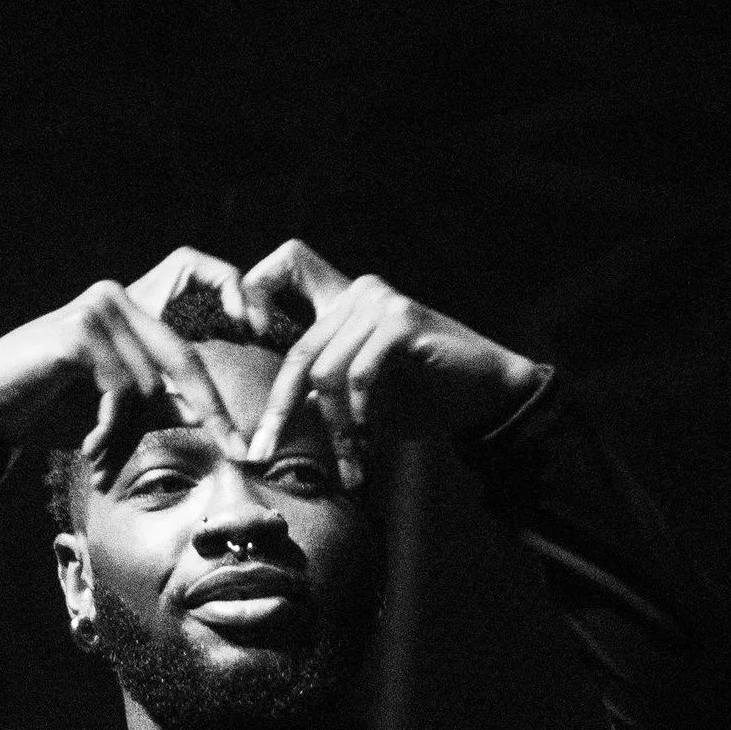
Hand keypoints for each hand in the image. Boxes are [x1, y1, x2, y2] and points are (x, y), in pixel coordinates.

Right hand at [0, 250, 259, 472]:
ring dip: (131, 431)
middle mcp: (120, 293)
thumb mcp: (116, 404)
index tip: (262, 331)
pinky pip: (123, 388)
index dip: (236, 288)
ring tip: (102, 453)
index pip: (199, 271)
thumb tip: (208, 414)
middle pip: (184, 354)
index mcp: (135, 303)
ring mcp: (99, 307)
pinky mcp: (79, 329)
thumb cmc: (49, 405)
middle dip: (214, 410)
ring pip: (151, 382)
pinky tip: (89, 443)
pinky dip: (111, 426)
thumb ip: (159, 398)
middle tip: (240, 451)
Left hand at [237, 244, 541, 473]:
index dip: (255, 289)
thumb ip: (321, 396)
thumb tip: (273, 419)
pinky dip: (360, 412)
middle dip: (281, 410)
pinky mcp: (401, 320)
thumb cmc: (423, 398)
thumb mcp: (360, 401)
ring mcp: (380, 302)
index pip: (287, 266)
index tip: (244, 333)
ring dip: (335, 427)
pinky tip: (369, 435)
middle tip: (264, 452)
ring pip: (326, 371)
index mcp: (343, 301)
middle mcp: (358, 291)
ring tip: (349, 463)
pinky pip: (359, 372)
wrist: (486, 396)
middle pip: (299, 351)